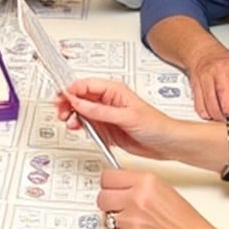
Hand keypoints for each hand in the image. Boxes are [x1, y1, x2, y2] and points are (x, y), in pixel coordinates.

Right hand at [57, 78, 174, 159]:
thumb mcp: (126, 116)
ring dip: (72, 116)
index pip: (86, 85)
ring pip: (81, 112)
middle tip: (61, 111)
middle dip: (68, 103)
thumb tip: (79, 102)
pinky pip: (87, 126)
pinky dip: (80, 127)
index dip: (71, 90)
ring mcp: (106, 115)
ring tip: (70, 122)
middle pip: (79, 97)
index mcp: (114, 90)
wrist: (167, 144)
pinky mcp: (106, 129)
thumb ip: (100, 110)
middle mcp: (108, 101)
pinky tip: (78, 129)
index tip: (61, 98)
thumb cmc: (156, 124)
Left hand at [96, 168, 228, 228]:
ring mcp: (132, 219)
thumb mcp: (163, 190)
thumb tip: (119, 185)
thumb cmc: (184, 221)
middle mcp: (137, 197)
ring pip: (106, 218)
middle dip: (109, 205)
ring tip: (135, 224)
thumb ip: (139, 185)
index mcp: (146, 181)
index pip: (108, 176)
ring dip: (116, 223)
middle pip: (102, 197)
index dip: (108, 185)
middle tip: (119, 209)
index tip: (109, 189)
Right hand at [186, 43, 228, 120]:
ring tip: (223, 118)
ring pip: (209, 104)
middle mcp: (218, 72)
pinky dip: (205, 113)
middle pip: (223, 99)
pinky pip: (198, 105)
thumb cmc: (224, 61)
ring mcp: (205, 78)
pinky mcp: (195, 85)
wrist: (202, 52)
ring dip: (217, 116)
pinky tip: (211, 114)